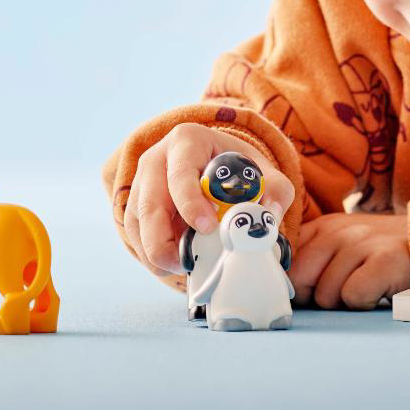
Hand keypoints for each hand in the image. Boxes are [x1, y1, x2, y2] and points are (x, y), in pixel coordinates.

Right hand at [123, 123, 294, 275]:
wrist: (213, 165)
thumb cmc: (234, 167)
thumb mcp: (260, 169)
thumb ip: (275, 188)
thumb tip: (270, 214)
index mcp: (186, 141)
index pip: (180, 173)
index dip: (190, 202)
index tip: (207, 228)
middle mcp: (156, 159)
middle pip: (149, 204)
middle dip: (162, 239)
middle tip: (186, 263)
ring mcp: (141, 184)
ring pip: (137, 223)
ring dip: (155, 253)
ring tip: (183, 268)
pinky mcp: (135, 207)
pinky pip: (134, 235)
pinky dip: (150, 256)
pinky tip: (172, 265)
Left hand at [292, 211, 409, 309]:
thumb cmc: (377, 257)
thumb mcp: (340, 248)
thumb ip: (309, 260)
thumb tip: (279, 289)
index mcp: (322, 227)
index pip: (283, 258)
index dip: (291, 283)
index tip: (305, 290)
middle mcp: (338, 231)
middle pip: (300, 281)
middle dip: (316, 297)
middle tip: (342, 291)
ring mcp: (361, 243)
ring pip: (326, 295)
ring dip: (344, 303)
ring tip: (365, 287)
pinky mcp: (385, 260)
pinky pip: (354, 296)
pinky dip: (364, 302)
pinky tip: (377, 292)